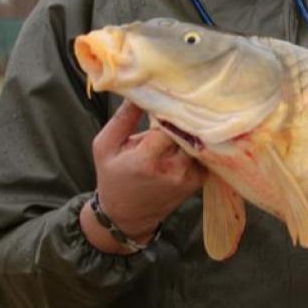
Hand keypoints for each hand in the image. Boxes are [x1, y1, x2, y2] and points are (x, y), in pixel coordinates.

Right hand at [80, 101, 206, 253]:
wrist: (126, 216)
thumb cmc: (112, 177)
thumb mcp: (105, 145)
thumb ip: (123, 118)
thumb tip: (140, 90)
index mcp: (146, 160)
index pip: (168, 123)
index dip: (167, 109)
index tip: (163, 99)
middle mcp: (173, 170)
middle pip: (188, 130)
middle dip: (182, 117)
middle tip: (178, 103)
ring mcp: (189, 177)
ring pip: (198, 141)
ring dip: (190, 129)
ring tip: (181, 119)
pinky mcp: (198, 181)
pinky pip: (203, 153)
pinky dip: (197, 144)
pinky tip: (186, 136)